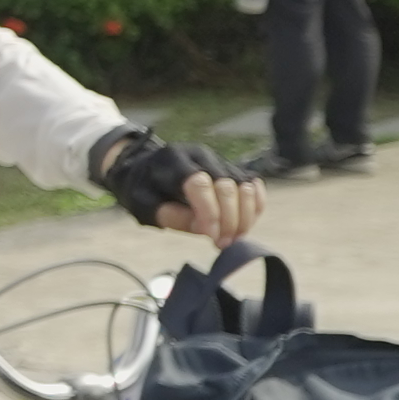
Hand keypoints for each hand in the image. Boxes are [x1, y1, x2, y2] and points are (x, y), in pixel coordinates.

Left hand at [96, 128, 266, 243]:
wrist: (146, 168)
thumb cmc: (144, 189)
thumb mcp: (142, 204)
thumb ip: (169, 215)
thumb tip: (203, 228)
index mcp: (173, 161)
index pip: (198, 183)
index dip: (209, 212)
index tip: (210, 236)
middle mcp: (200, 155)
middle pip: (225, 185)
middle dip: (229, 218)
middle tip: (223, 243)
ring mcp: (219, 160)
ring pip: (244, 185)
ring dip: (245, 215)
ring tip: (234, 238)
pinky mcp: (232, 168)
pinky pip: (253, 185)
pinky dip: (255, 206)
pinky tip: (245, 224)